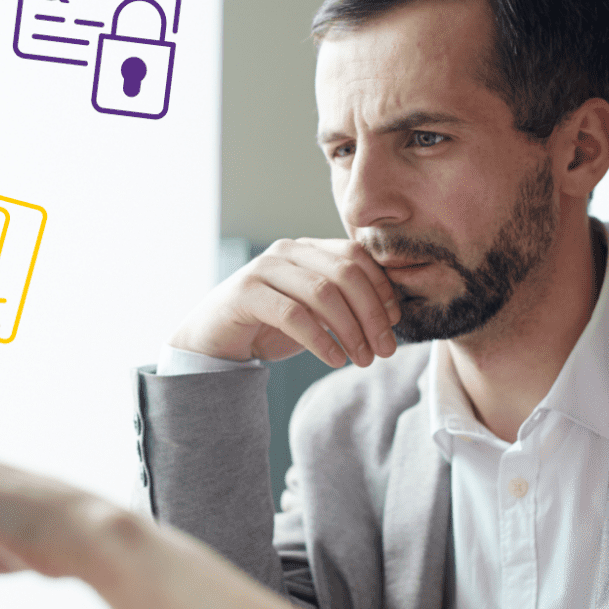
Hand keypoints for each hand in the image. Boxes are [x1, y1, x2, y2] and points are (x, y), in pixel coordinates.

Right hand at [169, 238, 402, 368]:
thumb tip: (391, 316)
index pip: (356, 256)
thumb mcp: (315, 314)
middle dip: (372, 313)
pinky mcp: (245, 293)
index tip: (395, 323)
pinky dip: (320, 340)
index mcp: (308, 248)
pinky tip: (334, 360)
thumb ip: (345, 305)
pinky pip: (293, 314)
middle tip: (385, 350)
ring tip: (362, 359)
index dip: (382, 289)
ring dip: (351, 330)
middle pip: (345, 273)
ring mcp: (264, 268)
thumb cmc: (269, 326)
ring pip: (323, 293)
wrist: (214, 341)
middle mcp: (287, 251)